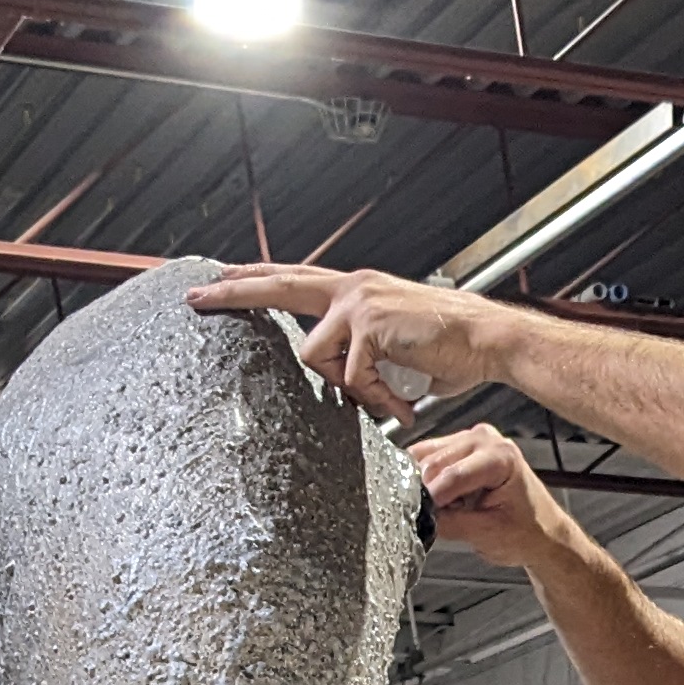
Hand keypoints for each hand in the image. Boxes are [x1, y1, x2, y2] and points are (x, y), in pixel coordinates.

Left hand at [185, 264, 504, 428]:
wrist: (486, 341)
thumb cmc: (450, 348)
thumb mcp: (395, 349)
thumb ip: (363, 355)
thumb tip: (344, 382)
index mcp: (356, 290)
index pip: (295, 278)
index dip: (258, 278)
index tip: (224, 278)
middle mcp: (352, 287)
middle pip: (279, 285)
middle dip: (234, 291)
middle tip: (197, 298)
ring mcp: (359, 302)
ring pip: (313, 354)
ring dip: (344, 387)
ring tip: (384, 401)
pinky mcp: (369, 323)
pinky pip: (349, 375)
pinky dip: (374, 398)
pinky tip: (401, 406)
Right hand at [411, 424, 563, 569]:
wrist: (542, 532)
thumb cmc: (526, 532)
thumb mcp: (487, 534)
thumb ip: (450, 523)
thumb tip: (418, 516)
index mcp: (500, 456)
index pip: (452, 475)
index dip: (431, 499)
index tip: (419, 518)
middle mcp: (484, 439)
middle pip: (434, 463)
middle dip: (425, 493)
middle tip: (434, 519)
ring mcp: (471, 439)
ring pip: (424, 457)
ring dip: (423, 485)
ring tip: (444, 508)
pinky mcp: (459, 446)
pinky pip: (426, 457)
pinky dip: (425, 479)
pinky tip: (441, 498)